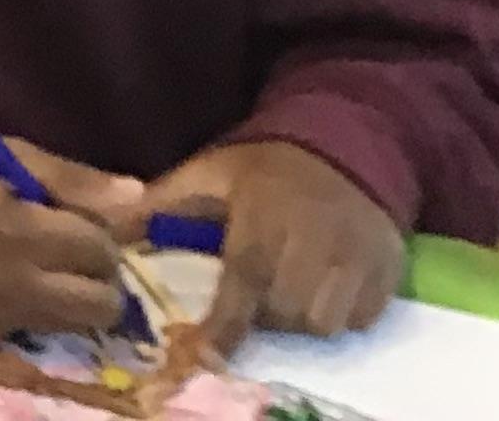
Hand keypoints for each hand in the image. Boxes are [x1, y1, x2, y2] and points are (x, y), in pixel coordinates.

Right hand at [0, 132, 138, 347]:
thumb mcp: (12, 155)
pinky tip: (6, 284)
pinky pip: (29, 332)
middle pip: (98, 305)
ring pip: (70, 325)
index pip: (100, 251)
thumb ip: (75, 180)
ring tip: (42, 269)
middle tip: (71, 255)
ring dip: (69, 299)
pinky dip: (30, 311)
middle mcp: (9, 281)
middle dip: (97, 279)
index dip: (98, 236)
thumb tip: (138, 199)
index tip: (77, 224)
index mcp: (20, 229)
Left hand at [145, 140, 405, 353]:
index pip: (246, 279)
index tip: (206, 355)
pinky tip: (324, 288)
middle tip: (255, 294)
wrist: (344, 142)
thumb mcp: (209, 171)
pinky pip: (360, 318)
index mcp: (265, 214)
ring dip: (301, 318)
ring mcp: (358, 255)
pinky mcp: (388, 269)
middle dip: (264, 314)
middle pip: (287, 311)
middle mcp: (316, 238)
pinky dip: (339, 314)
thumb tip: (110, 231)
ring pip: (325, 322)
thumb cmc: (264, 165)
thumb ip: (162, 203)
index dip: (225, 325)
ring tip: (288, 290)